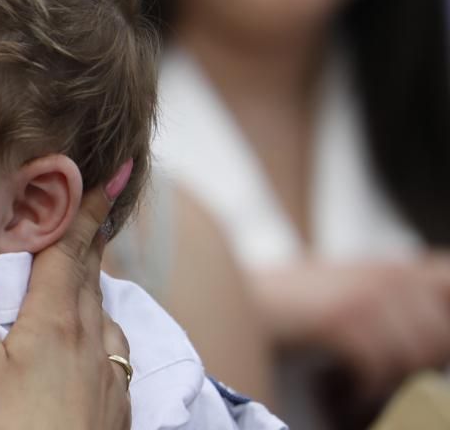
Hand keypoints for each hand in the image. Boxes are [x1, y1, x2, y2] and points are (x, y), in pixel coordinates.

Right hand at [0, 162, 133, 429]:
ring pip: (105, 314)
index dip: (87, 209)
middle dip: (92, 236)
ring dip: (97, 282)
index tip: (112, 172)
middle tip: (99, 202)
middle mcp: (90, 342)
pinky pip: (113, 351)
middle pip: (91, 276)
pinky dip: (103, 327)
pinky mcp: (113, 413)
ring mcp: (108, 379)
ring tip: (91, 266)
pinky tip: (97, 342)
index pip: (69, 251)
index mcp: (55, 322)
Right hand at [253, 255, 449, 396]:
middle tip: (386, 388)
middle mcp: (387, 276)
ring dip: (389, 389)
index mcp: (393, 268)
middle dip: (418, 372)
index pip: (449, 288)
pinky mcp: (343, 318)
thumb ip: (391, 296)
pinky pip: (379, 368)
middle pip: (438, 337)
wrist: (237, 296)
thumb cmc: (292, 301)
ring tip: (362, 398)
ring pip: (413, 357)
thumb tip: (434, 339)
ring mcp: (366, 295)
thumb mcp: (348, 286)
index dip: (441, 333)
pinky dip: (362, 392)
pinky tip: (342, 397)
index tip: (426, 356)